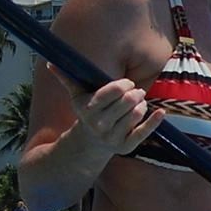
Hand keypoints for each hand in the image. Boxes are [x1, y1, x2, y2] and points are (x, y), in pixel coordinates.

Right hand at [47, 64, 164, 156]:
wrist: (89, 144)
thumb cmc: (87, 113)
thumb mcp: (76, 97)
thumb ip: (66, 79)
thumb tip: (49, 64)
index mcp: (89, 110)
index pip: (112, 92)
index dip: (123, 84)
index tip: (127, 83)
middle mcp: (100, 125)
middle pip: (127, 102)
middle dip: (135, 93)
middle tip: (136, 92)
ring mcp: (113, 137)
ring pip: (137, 114)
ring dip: (142, 104)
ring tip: (138, 103)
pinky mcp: (126, 147)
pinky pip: (144, 132)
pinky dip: (154, 121)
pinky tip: (160, 112)